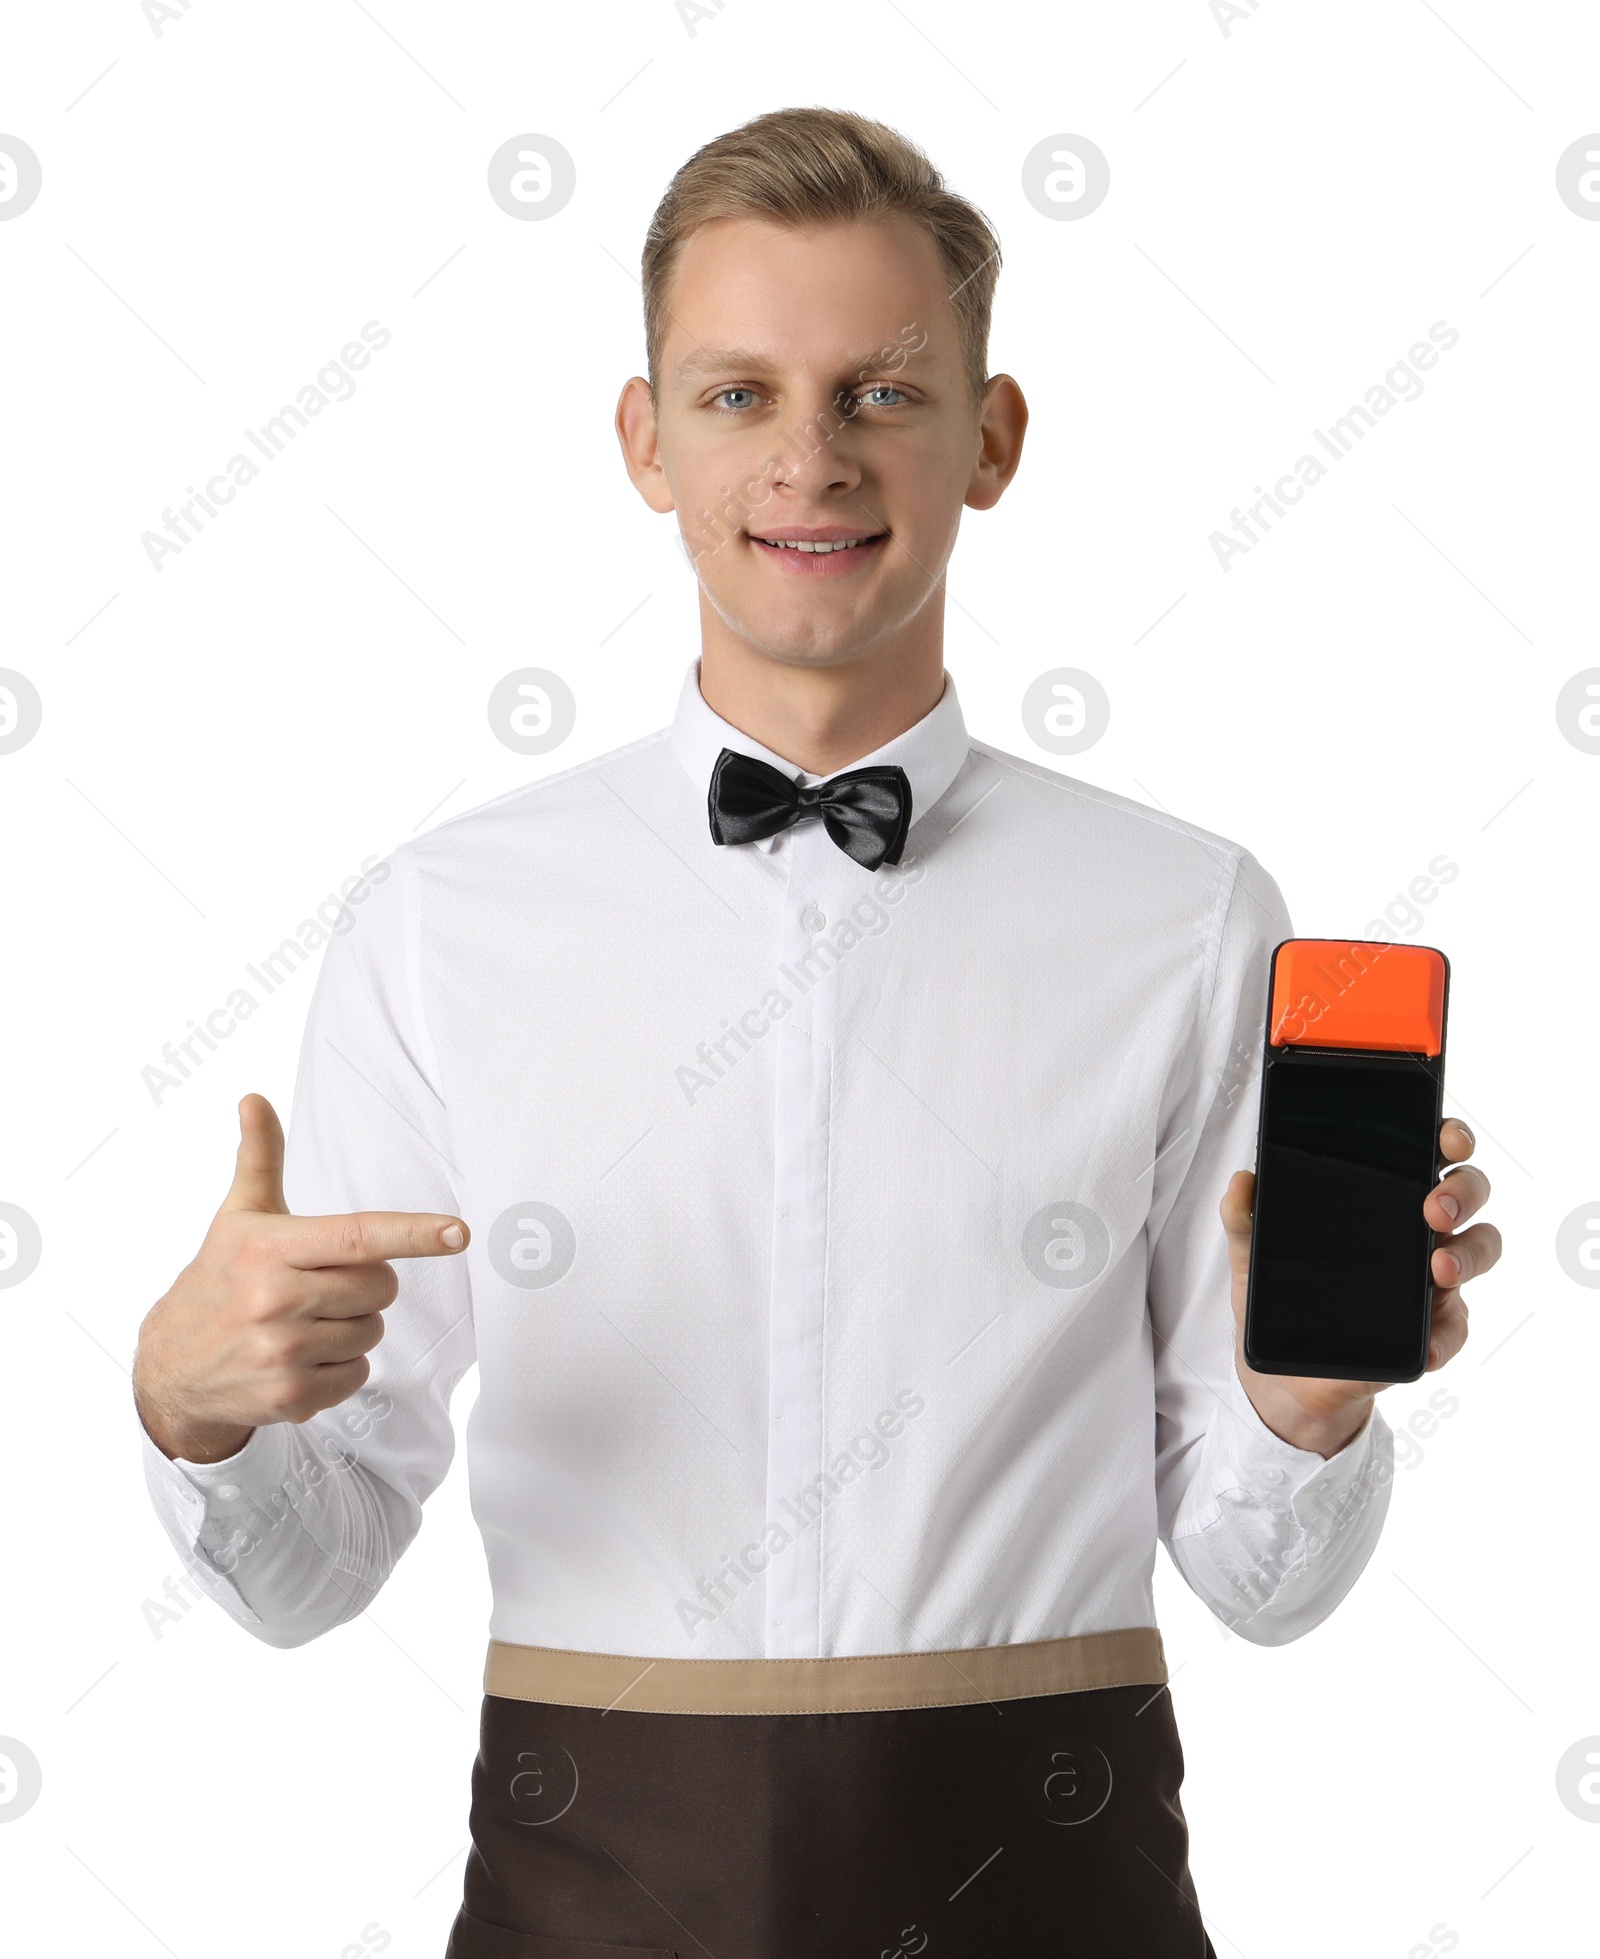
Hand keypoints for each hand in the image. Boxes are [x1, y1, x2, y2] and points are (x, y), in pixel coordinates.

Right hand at [132, 1093, 469, 1463]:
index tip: (459, 1233)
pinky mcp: (289, 1396)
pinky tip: (301, 1359)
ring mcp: (281, 1352)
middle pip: (379, 1287)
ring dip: (353, 1327)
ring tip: (304, 1324)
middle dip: (366, 1285)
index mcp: (270, 1249)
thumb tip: (254, 1099)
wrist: (171, 1368)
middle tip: (322, 1286)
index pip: (358, 1236)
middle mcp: (274, 1299)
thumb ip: (259, 1158)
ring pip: (372, 1331)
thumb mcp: (238, 1218)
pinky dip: (341, 1368)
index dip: (414, 1233)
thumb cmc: (219, 1280)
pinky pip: (358, 1375)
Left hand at [1220, 1117, 1500, 1457]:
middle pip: (1467, 1193)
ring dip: (1469, 1254)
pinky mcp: (1434, 1328)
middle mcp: (1418, 1230)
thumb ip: (1245, 1216)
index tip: (1446, 1138)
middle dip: (1463, 1192)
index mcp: (1384, 1195)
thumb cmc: (1281, 1295)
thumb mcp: (1252, 1252)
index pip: (1427, 1152)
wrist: (1286, 1374)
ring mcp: (1433, 1278)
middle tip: (1434, 1208)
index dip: (1448, 1138)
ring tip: (1439, 1268)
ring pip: (1479, 1249)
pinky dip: (1446, 1335)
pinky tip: (1430, 1345)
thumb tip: (1242, 1182)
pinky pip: (1456, 1326)